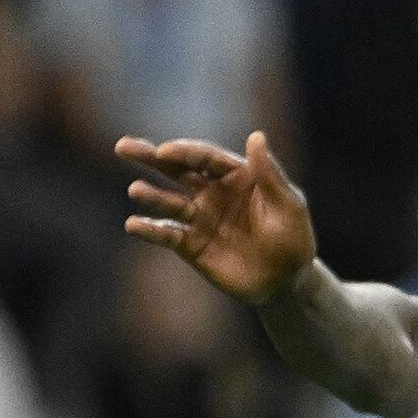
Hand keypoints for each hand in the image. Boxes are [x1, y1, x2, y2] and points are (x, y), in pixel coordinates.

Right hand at [119, 131, 315, 304]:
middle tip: (123, 147)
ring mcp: (199, 218)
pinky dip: (150, 230)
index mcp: (235, 176)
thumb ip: (270, 174)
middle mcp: (211, 192)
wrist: (288, 282)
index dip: (184, 152)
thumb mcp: (289, 206)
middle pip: (176, 170)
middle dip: (150, 157)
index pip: (205, 157)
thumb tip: (257, 135)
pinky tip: (134, 225)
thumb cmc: (294, 239)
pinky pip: (166, 234)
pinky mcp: (191, 244)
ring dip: (151, 195)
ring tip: (136, 190)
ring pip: (168, 201)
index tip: (166, 152)